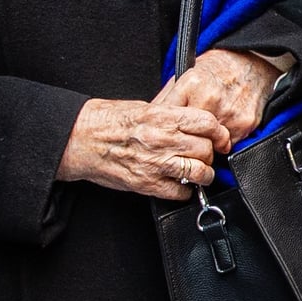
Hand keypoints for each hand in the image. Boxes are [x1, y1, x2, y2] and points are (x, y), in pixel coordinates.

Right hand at [57, 95, 224, 199]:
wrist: (80, 138)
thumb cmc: (107, 120)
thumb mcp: (143, 107)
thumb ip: (171, 115)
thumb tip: (194, 122)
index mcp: (163, 117)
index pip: (207, 123)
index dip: (219, 132)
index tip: (221, 138)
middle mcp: (163, 140)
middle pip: (206, 150)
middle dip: (210, 154)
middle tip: (205, 156)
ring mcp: (155, 163)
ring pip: (198, 173)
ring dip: (203, 175)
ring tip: (199, 174)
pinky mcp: (146, 183)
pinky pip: (179, 193)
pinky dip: (184, 192)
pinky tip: (179, 185)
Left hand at [163, 46, 281, 148]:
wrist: (250, 65)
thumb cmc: (217, 70)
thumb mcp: (187, 74)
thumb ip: (168, 98)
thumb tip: (149, 120)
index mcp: (192, 83)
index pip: (170, 118)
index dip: (166, 129)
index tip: (165, 136)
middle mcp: (210, 98)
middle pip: (188, 135)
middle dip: (185, 139)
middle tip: (185, 138)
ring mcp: (229, 112)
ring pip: (208, 143)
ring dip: (205, 142)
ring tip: (205, 130)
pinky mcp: (244, 124)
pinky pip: (227, 144)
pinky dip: (222, 141)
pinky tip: (222, 127)